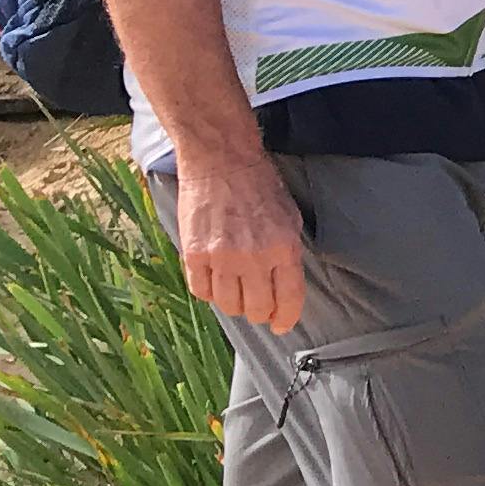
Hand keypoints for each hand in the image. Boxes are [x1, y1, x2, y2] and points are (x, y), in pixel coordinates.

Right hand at [172, 147, 305, 332]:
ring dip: (234, 304)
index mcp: (283, 247)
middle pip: (256, 308)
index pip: (288, 298)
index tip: (282, 324)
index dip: (286, 318)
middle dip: (260, 313)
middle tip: (259, 307)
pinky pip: (201, 290)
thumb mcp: (289, 218)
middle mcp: (253, 257)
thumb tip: (284, 286)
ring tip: (237, 291)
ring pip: (227, 304)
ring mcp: (221, 257)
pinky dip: (209, 292)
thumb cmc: (260, 186)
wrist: (221, 161)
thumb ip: (288, 254)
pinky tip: (215, 281)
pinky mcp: (194, 253)